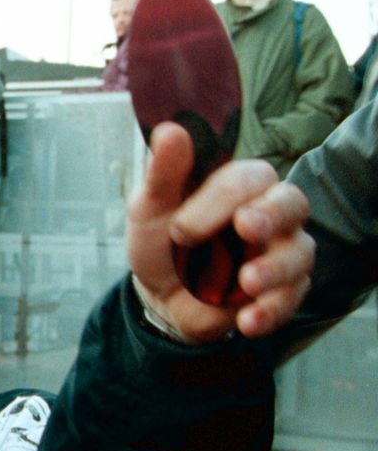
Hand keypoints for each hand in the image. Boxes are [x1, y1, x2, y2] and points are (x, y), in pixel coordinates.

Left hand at [127, 123, 312, 342]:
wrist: (160, 295)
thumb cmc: (161, 241)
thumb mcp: (150, 208)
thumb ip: (163, 173)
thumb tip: (169, 129)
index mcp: (238, 183)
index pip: (246, 179)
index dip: (218, 201)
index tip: (181, 230)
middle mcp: (270, 210)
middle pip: (291, 203)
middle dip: (270, 216)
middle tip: (246, 229)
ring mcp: (282, 250)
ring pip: (299, 252)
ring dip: (275, 268)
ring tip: (247, 283)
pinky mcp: (285, 290)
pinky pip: (292, 298)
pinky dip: (271, 310)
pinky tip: (247, 321)